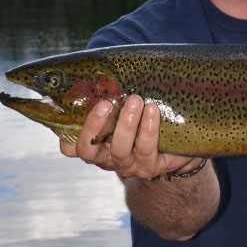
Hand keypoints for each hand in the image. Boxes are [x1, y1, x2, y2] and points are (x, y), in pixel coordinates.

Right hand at [59, 94, 203, 178]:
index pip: (69, 147)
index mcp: (95, 143)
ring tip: (136, 100)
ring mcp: (129, 165)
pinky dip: (148, 130)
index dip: (65, 133)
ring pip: (120, 150)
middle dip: (95, 126)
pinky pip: (147, 150)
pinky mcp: (151, 167)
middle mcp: (107, 158)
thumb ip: (100, 95)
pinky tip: (153, 111)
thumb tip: (78, 78)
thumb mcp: (121, 103)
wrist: (181, 134)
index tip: (72, 111)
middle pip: (88, 151)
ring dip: (126, 124)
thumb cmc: (144, 113)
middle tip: (106, 103)